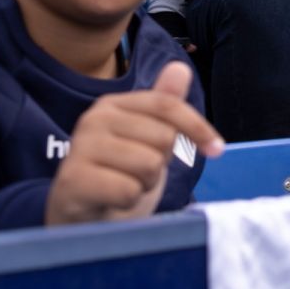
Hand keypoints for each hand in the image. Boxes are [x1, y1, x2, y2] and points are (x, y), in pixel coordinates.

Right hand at [45, 62, 223, 224]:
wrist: (85, 220)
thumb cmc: (120, 176)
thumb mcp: (149, 141)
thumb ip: (165, 106)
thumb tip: (180, 68)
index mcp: (112, 105)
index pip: (167, 106)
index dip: (198, 127)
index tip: (216, 149)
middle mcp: (93, 120)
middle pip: (163, 137)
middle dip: (160, 163)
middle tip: (138, 174)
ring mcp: (80, 148)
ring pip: (149, 164)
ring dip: (145, 184)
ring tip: (125, 186)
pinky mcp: (73, 180)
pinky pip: (128, 190)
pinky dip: (129, 201)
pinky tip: (113, 200)